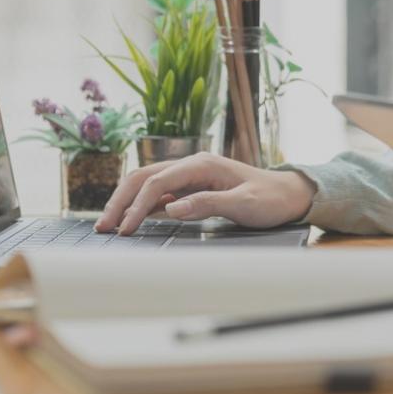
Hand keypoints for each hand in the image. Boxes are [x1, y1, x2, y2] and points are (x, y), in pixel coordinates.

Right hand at [94, 153, 317, 235]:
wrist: (289, 194)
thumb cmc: (270, 199)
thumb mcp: (243, 204)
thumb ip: (207, 204)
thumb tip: (172, 208)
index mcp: (202, 164)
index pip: (158, 182)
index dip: (137, 206)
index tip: (125, 230)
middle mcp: (192, 164)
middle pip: (144, 177)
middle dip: (121, 201)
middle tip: (104, 227)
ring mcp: (190, 174)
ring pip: (147, 183)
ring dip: (126, 202)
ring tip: (109, 225)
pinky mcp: (191, 185)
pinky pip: (158, 192)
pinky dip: (140, 204)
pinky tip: (131, 219)